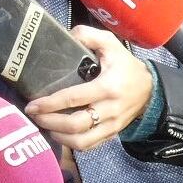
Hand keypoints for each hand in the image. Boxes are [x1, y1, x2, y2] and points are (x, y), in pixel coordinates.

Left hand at [25, 27, 156, 152]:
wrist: (150, 89)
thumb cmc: (125, 65)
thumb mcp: (110, 43)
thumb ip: (89, 36)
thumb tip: (67, 36)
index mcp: (108, 86)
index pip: (74, 98)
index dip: (50, 104)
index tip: (33, 105)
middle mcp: (110, 109)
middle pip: (76, 124)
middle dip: (50, 122)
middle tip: (34, 115)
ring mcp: (112, 125)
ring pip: (81, 141)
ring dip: (59, 136)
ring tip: (45, 126)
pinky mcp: (111, 134)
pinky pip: (89, 146)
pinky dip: (71, 143)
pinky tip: (59, 134)